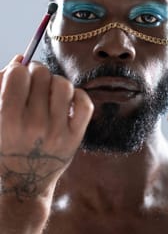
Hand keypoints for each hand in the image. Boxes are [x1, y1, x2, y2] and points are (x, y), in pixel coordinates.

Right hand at [0, 56, 93, 201]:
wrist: (24, 183)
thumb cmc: (5, 146)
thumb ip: (0, 85)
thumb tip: (20, 57)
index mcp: (8, 122)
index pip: (18, 74)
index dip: (18, 70)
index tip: (19, 77)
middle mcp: (35, 127)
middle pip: (42, 74)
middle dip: (36, 73)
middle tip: (34, 83)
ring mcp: (58, 132)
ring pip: (64, 84)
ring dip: (55, 82)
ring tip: (49, 92)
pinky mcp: (75, 137)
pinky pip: (85, 102)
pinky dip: (77, 95)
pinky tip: (67, 102)